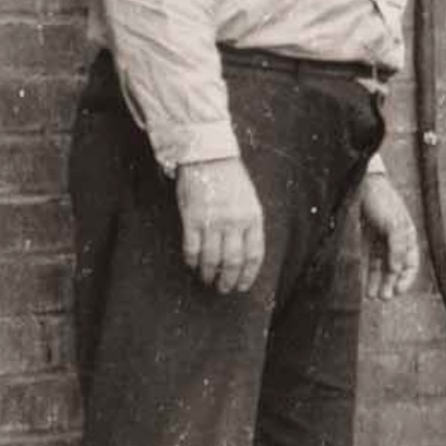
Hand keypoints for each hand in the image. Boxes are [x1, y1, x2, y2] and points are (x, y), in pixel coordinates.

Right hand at [176, 157, 265, 295]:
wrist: (209, 156)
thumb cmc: (231, 179)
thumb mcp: (250, 200)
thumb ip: (249, 224)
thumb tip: (246, 253)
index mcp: (253, 217)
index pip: (254, 254)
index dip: (248, 274)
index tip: (243, 286)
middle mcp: (234, 221)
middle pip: (232, 261)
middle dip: (228, 279)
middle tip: (224, 289)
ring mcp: (212, 220)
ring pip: (211, 258)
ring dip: (209, 273)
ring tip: (207, 280)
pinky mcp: (192, 218)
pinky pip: (191, 247)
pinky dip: (192, 260)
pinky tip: (192, 265)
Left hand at [357, 171, 421, 300]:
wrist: (361, 185)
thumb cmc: (382, 200)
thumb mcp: (394, 224)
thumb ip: (397, 248)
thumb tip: (396, 270)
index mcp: (407, 236)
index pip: (411, 263)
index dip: (406, 279)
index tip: (398, 291)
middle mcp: (395, 241)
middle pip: (395, 269)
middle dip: (390, 284)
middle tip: (383, 298)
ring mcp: (380, 241)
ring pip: (381, 268)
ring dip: (378, 282)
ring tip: (373, 296)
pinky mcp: (365, 240)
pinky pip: (368, 262)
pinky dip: (368, 274)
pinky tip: (365, 285)